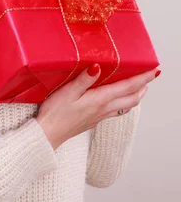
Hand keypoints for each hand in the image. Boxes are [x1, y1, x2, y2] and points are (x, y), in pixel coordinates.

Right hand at [36, 64, 158, 149]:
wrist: (48, 135)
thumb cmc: (55, 113)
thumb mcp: (68, 91)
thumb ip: (84, 79)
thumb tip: (98, 66)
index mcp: (100, 99)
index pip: (127, 87)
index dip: (142, 78)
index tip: (153, 70)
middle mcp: (103, 109)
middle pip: (131, 98)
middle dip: (143, 87)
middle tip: (150, 76)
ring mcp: (99, 116)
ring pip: (124, 106)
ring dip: (135, 96)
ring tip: (139, 88)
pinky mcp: (93, 120)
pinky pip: (114, 111)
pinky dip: (123, 103)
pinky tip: (116, 100)